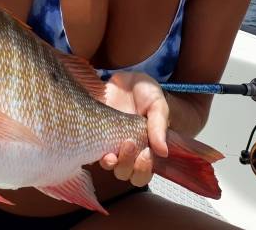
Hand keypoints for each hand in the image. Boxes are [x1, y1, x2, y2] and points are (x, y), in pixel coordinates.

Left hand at [99, 71, 168, 186]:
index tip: (146, 151)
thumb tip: (163, 152)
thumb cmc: (145, 92)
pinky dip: (94, 153)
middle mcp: (128, 151)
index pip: (144, 173)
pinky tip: (97, 144)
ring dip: (113, 162)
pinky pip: (92, 152)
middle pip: (126, 174)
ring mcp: (110, 144)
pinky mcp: (95, 134)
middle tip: (130, 143)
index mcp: (146, 148)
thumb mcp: (157, 104)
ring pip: (110, 167)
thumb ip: (159, 126)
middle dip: (128, 165)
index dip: (144, 169)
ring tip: (113, 149)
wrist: (124, 79)